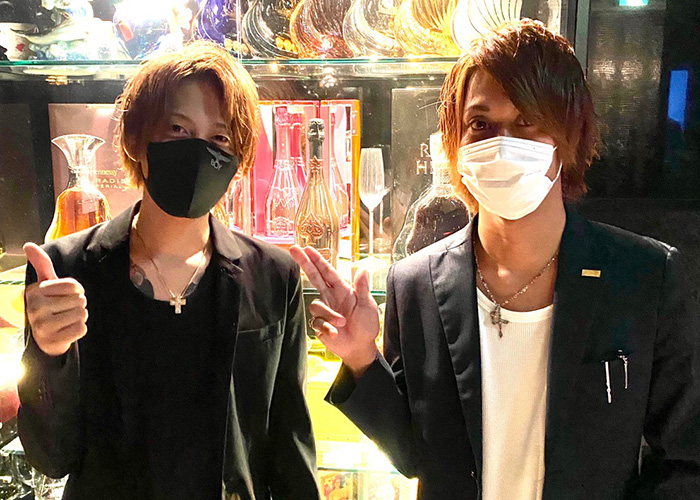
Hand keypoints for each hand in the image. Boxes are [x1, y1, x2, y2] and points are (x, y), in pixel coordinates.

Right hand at [23, 243, 87, 356]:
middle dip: (78, 304)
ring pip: (82, 314)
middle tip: (65, 309)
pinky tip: (68, 330)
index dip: (78, 290)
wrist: (45, 336)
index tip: (68, 295)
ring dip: (80, 317)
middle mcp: (35, 308)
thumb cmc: (49, 304)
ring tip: (67, 319)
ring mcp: (42, 326)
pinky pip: (81, 329)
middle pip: (80, 300)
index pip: (74, 286)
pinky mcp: (53, 341)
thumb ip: (41, 264)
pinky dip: (80, 329)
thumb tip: (28, 245)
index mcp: (35, 291)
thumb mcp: (46, 284)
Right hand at [289, 245, 378, 377]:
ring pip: (316, 305)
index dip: (317, 260)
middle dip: (304, 263)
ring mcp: (324, 310)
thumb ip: (362, 287)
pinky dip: (327, 327)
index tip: (307, 248)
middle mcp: (331, 297)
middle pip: (314, 277)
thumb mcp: (367, 305)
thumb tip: (361, 267)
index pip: (328, 272)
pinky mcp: (319, 324)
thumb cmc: (367, 325)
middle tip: (293, 249)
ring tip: (342, 322)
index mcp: (343, 290)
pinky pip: (316, 322)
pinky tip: (336, 333)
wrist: (361, 347)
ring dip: (328, 314)